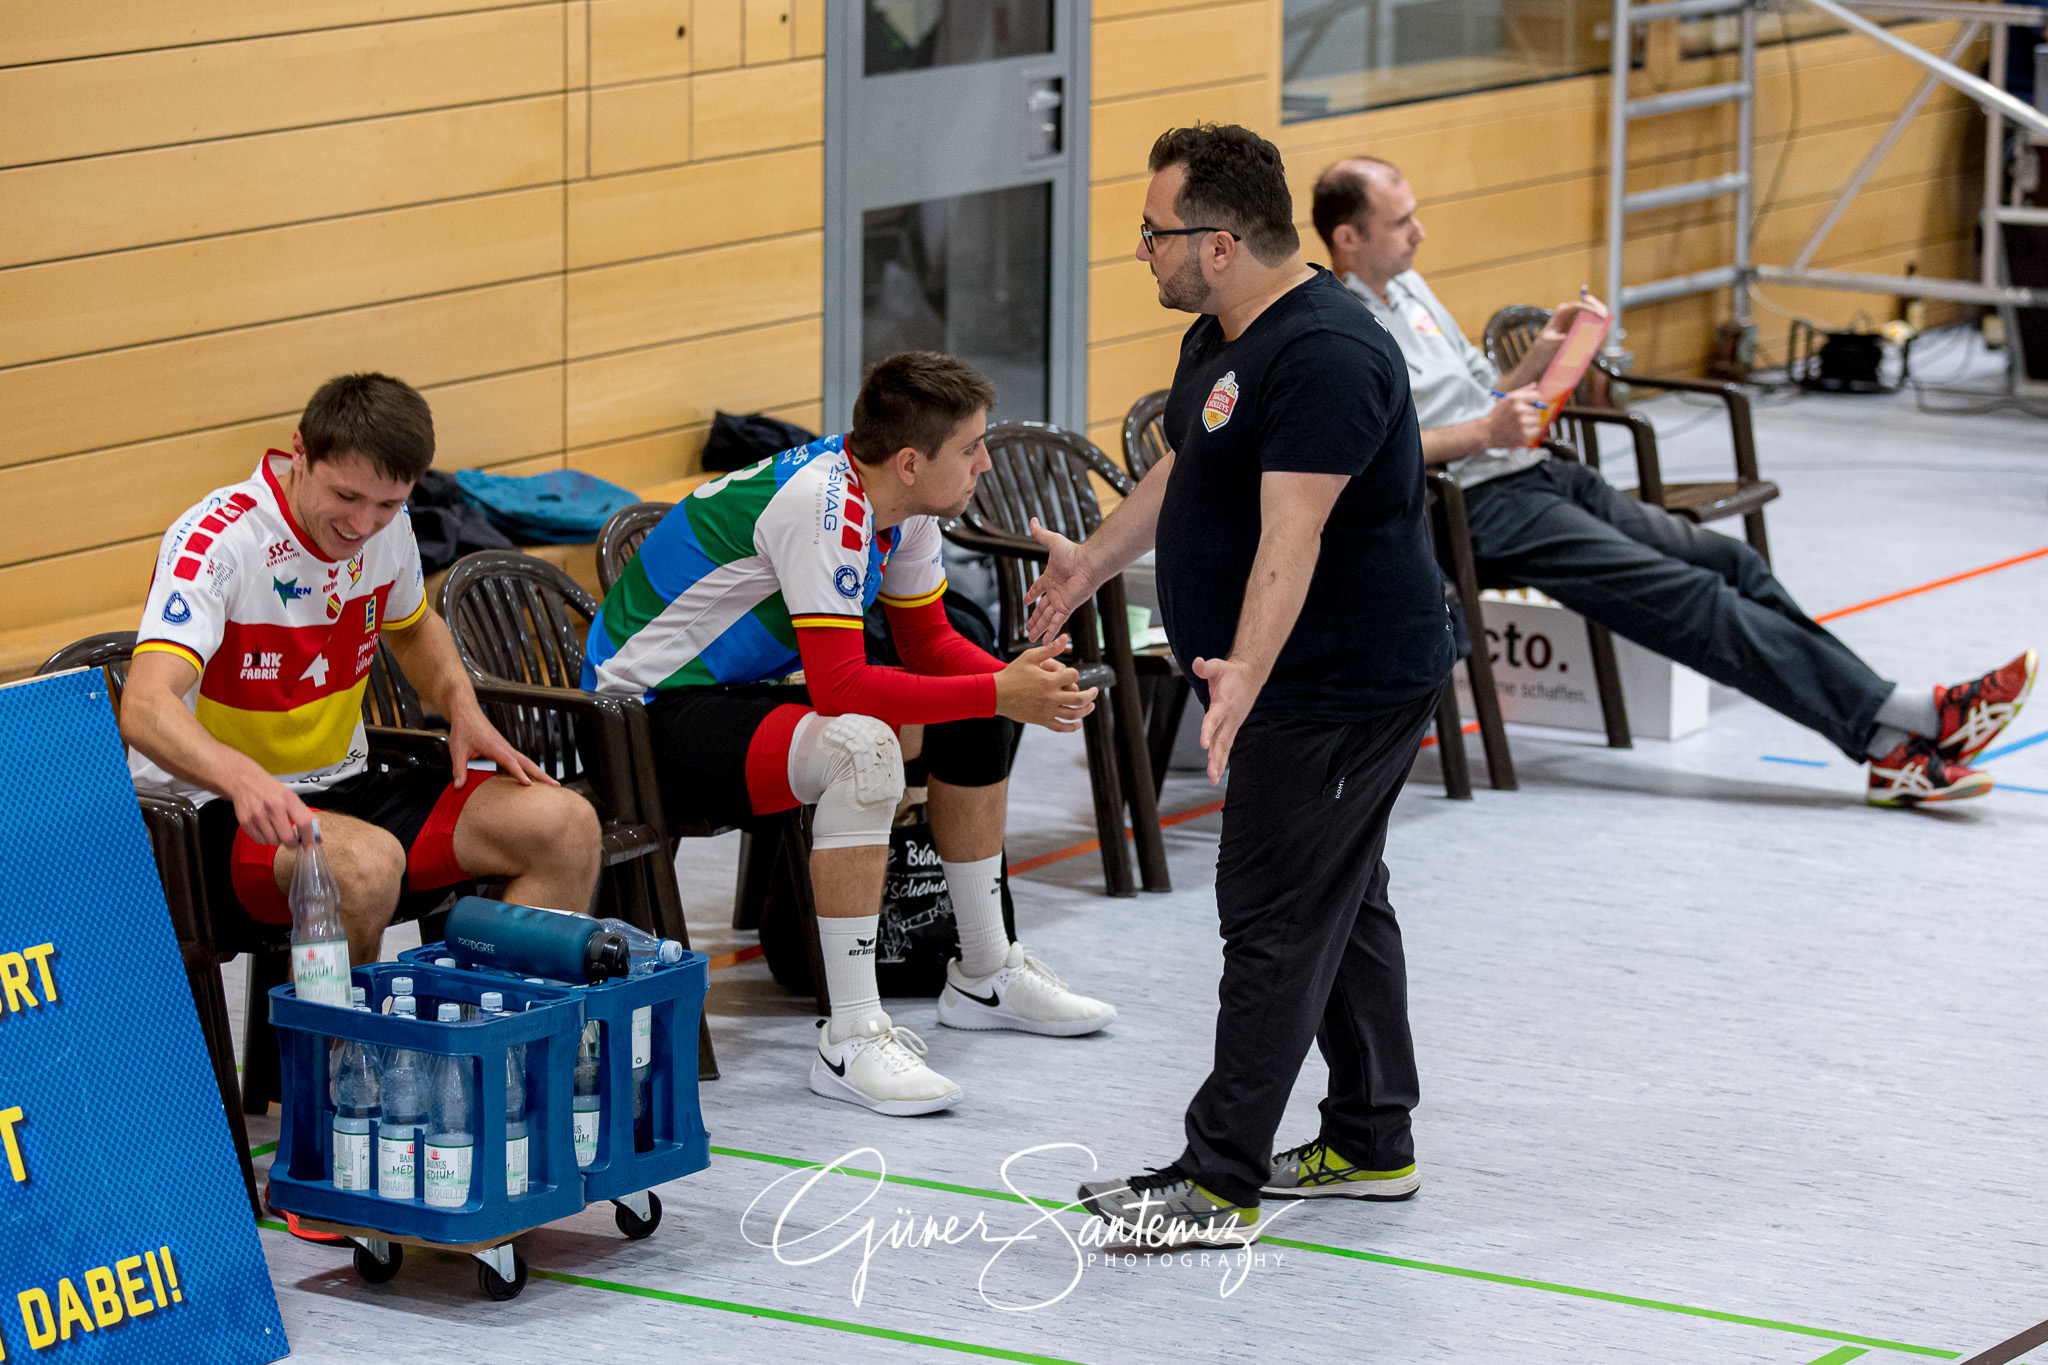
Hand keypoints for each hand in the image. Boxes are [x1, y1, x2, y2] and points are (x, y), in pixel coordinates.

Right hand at [229, 772, 314, 846]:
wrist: (245, 781)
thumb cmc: (272, 791)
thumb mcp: (292, 797)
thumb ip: (307, 816)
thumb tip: (319, 838)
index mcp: (288, 799)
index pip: (304, 823)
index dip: (309, 838)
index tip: (311, 846)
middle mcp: (273, 807)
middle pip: (287, 838)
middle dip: (292, 844)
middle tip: (292, 840)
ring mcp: (258, 815)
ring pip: (273, 842)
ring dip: (277, 840)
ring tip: (275, 828)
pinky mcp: (246, 822)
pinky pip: (260, 841)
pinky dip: (265, 838)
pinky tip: (265, 828)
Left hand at [445, 701, 557, 788]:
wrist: (466, 712)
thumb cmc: (463, 729)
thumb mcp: (457, 750)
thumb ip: (459, 770)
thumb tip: (458, 788)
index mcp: (495, 747)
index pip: (510, 762)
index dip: (519, 773)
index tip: (529, 784)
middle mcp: (505, 747)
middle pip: (528, 762)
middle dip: (542, 774)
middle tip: (556, 786)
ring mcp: (506, 748)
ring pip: (526, 761)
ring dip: (539, 772)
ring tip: (550, 785)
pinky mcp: (504, 749)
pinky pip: (520, 761)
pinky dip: (529, 769)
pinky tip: (531, 779)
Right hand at [992, 638, 1098, 731]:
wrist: (996, 693)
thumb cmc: (1013, 673)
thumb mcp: (1030, 657)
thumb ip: (1049, 649)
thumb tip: (1065, 637)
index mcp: (1049, 680)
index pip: (1073, 677)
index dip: (1074, 674)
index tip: (1069, 674)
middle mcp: (1050, 697)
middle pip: (1079, 698)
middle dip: (1091, 695)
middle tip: (1095, 691)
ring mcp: (1047, 710)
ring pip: (1073, 713)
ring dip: (1085, 710)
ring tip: (1091, 706)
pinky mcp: (1041, 720)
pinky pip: (1059, 727)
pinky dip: (1071, 727)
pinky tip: (1078, 724)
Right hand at [1022, 518, 1097, 642]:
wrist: (1089, 563)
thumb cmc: (1074, 552)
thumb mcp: (1053, 541)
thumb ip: (1041, 533)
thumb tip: (1032, 520)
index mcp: (1050, 577)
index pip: (1037, 589)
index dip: (1031, 595)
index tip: (1025, 602)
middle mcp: (1055, 591)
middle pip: (1041, 609)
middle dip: (1034, 619)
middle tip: (1027, 628)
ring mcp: (1060, 601)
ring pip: (1046, 618)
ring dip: (1039, 628)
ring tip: (1031, 638)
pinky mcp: (1066, 608)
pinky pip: (1055, 622)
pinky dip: (1050, 632)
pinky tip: (1044, 641)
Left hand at [1191, 656, 1261, 784]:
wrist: (1251, 675)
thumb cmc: (1231, 673)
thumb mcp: (1217, 666)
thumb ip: (1205, 667)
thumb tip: (1196, 662)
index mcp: (1223, 704)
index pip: (1214, 719)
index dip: (1208, 730)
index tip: (1204, 743)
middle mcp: (1229, 718)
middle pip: (1222, 740)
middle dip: (1216, 758)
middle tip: (1211, 774)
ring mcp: (1232, 724)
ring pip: (1225, 746)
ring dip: (1219, 763)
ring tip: (1213, 779)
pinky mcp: (1233, 728)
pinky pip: (1227, 746)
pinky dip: (1222, 759)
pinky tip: (1216, 772)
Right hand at [1483, 385, 1545, 448]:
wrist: (1486, 432)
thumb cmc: (1498, 415)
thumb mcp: (1506, 400)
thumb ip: (1522, 392)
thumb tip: (1535, 385)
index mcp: (1515, 399)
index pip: (1537, 396)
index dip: (1535, 400)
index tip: (1531, 404)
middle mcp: (1519, 410)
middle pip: (1537, 410)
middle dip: (1531, 413)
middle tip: (1521, 416)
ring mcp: (1521, 424)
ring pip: (1537, 421)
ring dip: (1531, 422)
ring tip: (1521, 424)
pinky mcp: (1522, 436)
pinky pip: (1535, 431)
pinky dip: (1530, 431)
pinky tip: (1521, 431)